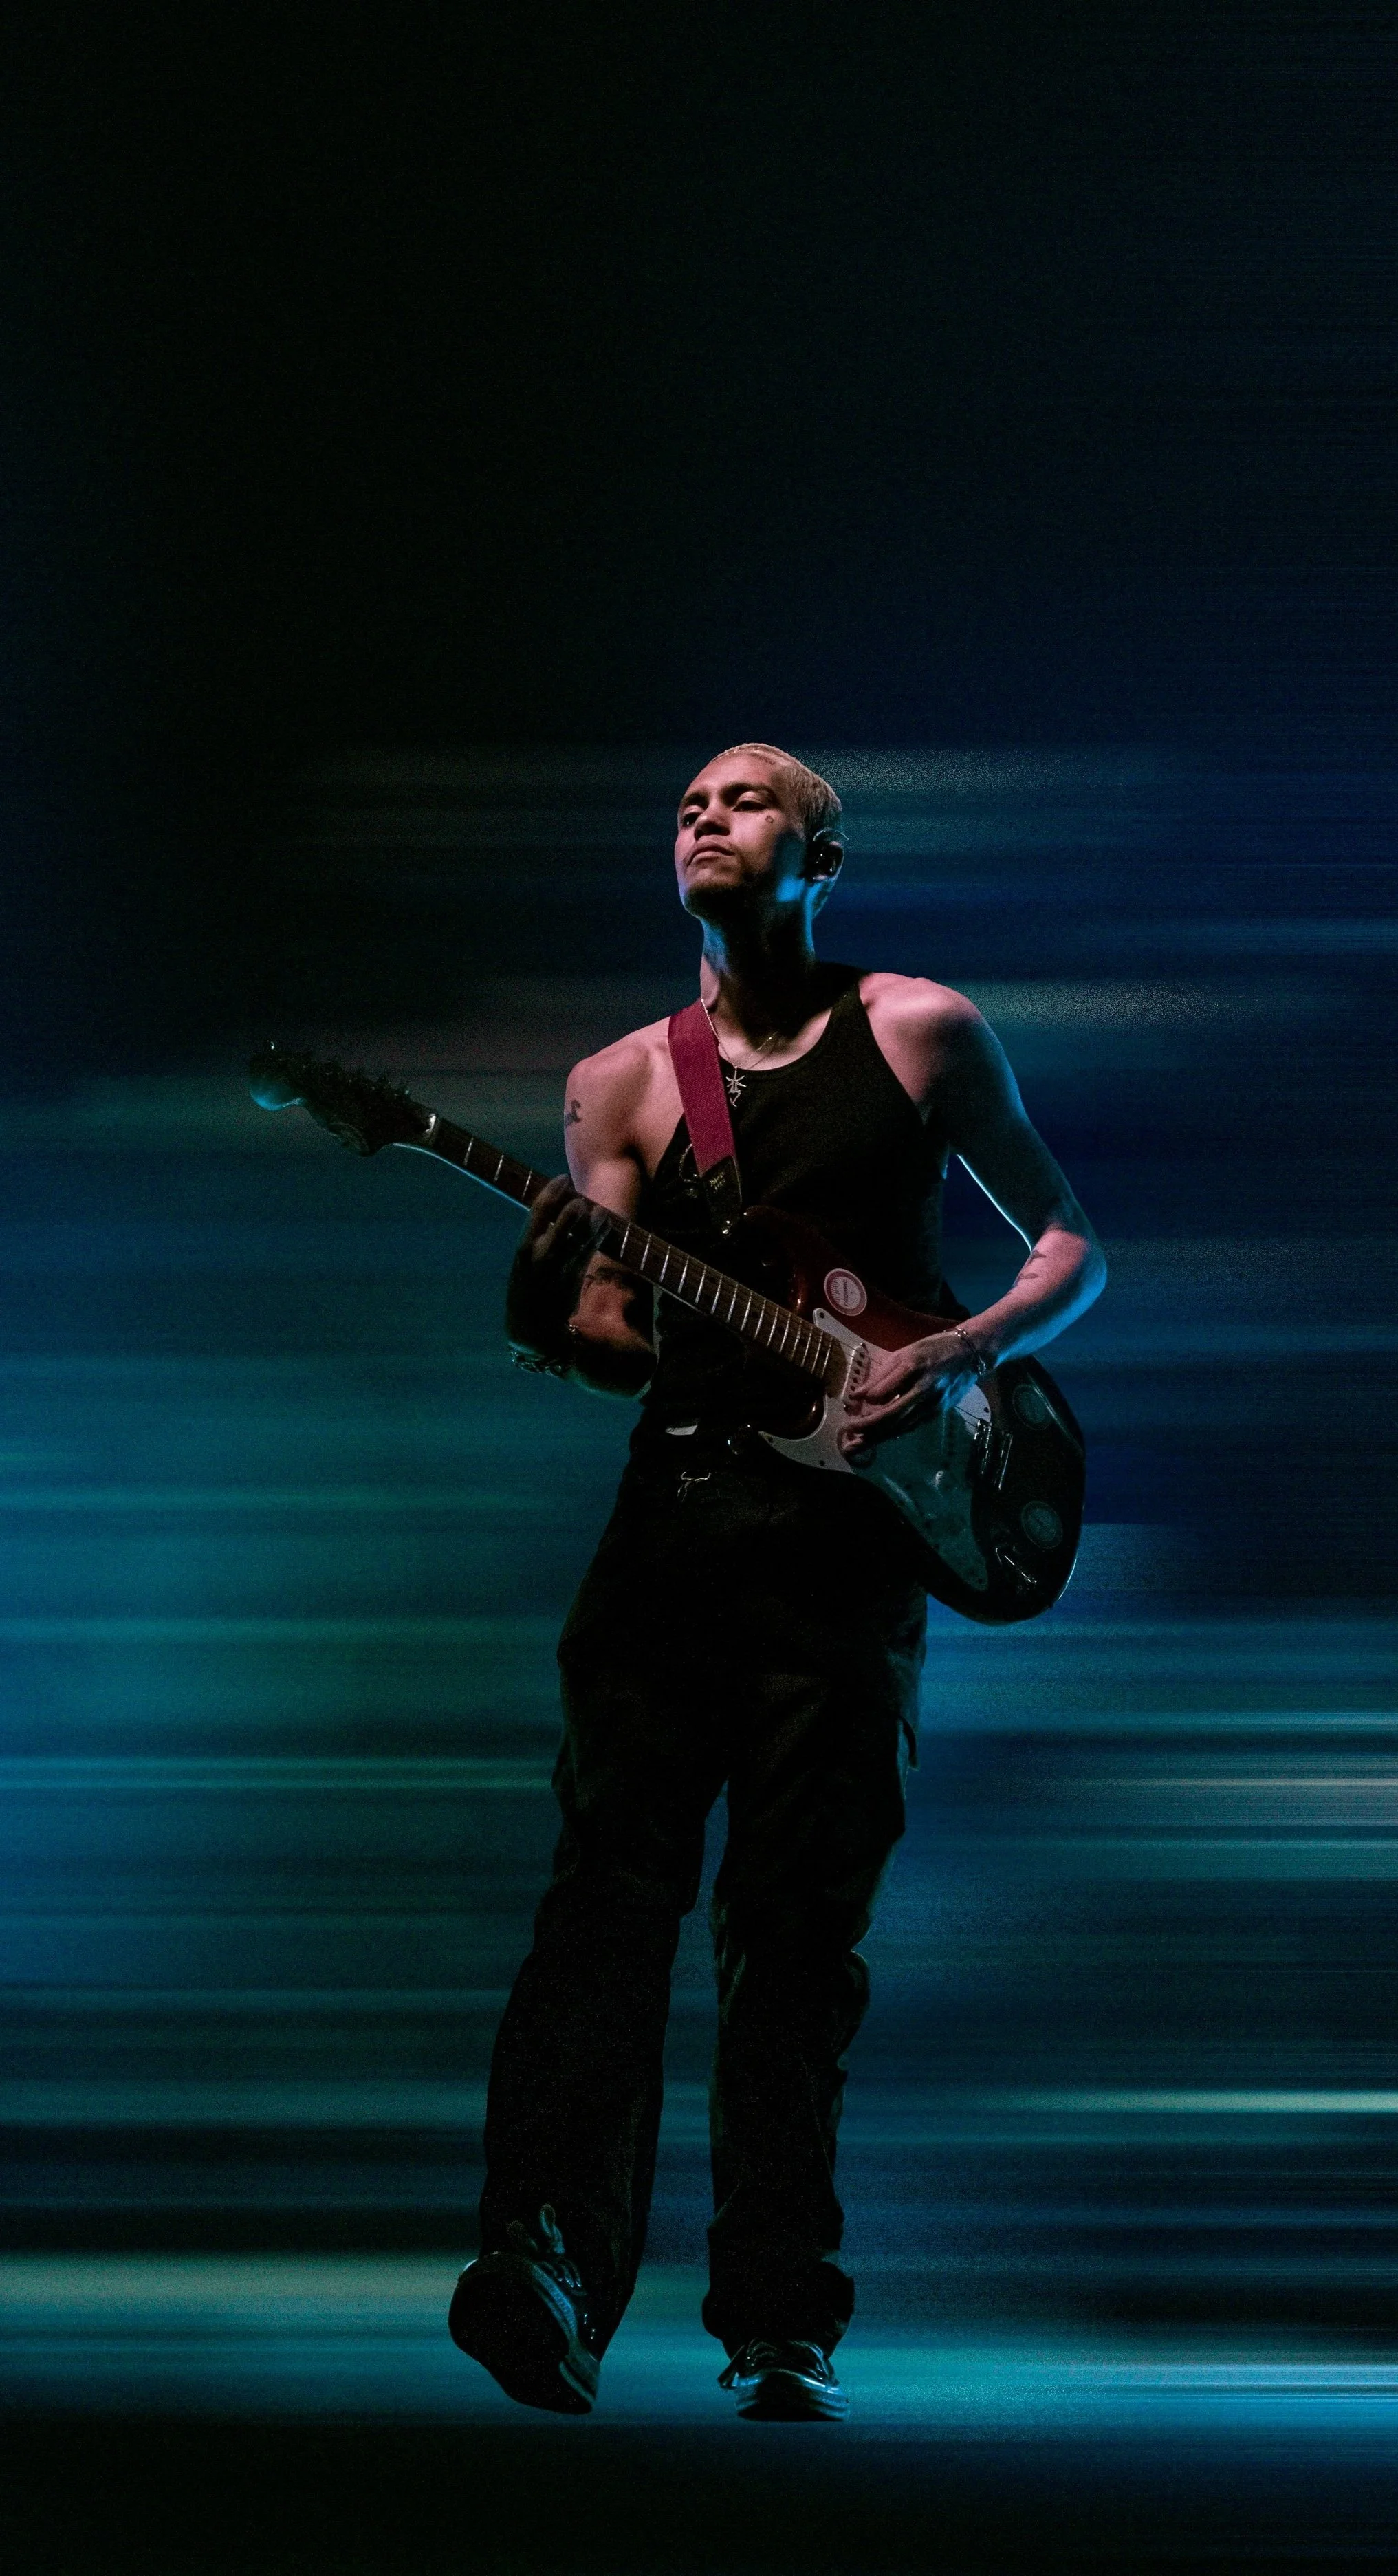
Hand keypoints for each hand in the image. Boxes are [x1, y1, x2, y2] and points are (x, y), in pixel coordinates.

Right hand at [505, 1175, 610, 1354]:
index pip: (537, 1215)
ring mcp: (557, 1270)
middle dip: (571, 1209)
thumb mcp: (525, 1264)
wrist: (531, 1330)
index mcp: (523, 1251)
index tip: (561, 1179)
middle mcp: (539, 1259)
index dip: (551, 1194)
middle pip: (559, 1226)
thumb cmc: (527, 1291)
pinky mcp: (572, 1280)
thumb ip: (538, 1238)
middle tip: (580, 1195)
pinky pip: (587, 1254)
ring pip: (577, 1240)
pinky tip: (605, 1225)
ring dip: (590, 1223)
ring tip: (598, 1209)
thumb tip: (558, 1208)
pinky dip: (597, 1238)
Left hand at [839, 1330, 980, 1463]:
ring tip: (855, 1446)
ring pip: (902, 1425)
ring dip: (877, 1437)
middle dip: (869, 1426)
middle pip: (895, 1412)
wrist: (970, 1355)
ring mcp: (933, 1404)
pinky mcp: (937, 1413)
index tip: (852, 1402)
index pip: (892, 1384)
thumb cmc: (932, 1350)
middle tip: (848, 1433)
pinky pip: (910, 1426)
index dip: (873, 1396)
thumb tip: (857, 1395)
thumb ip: (881, 1376)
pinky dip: (892, 1433)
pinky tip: (876, 1439)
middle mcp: (926, 1388)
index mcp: (916, 1365)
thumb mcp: (904, 1354)